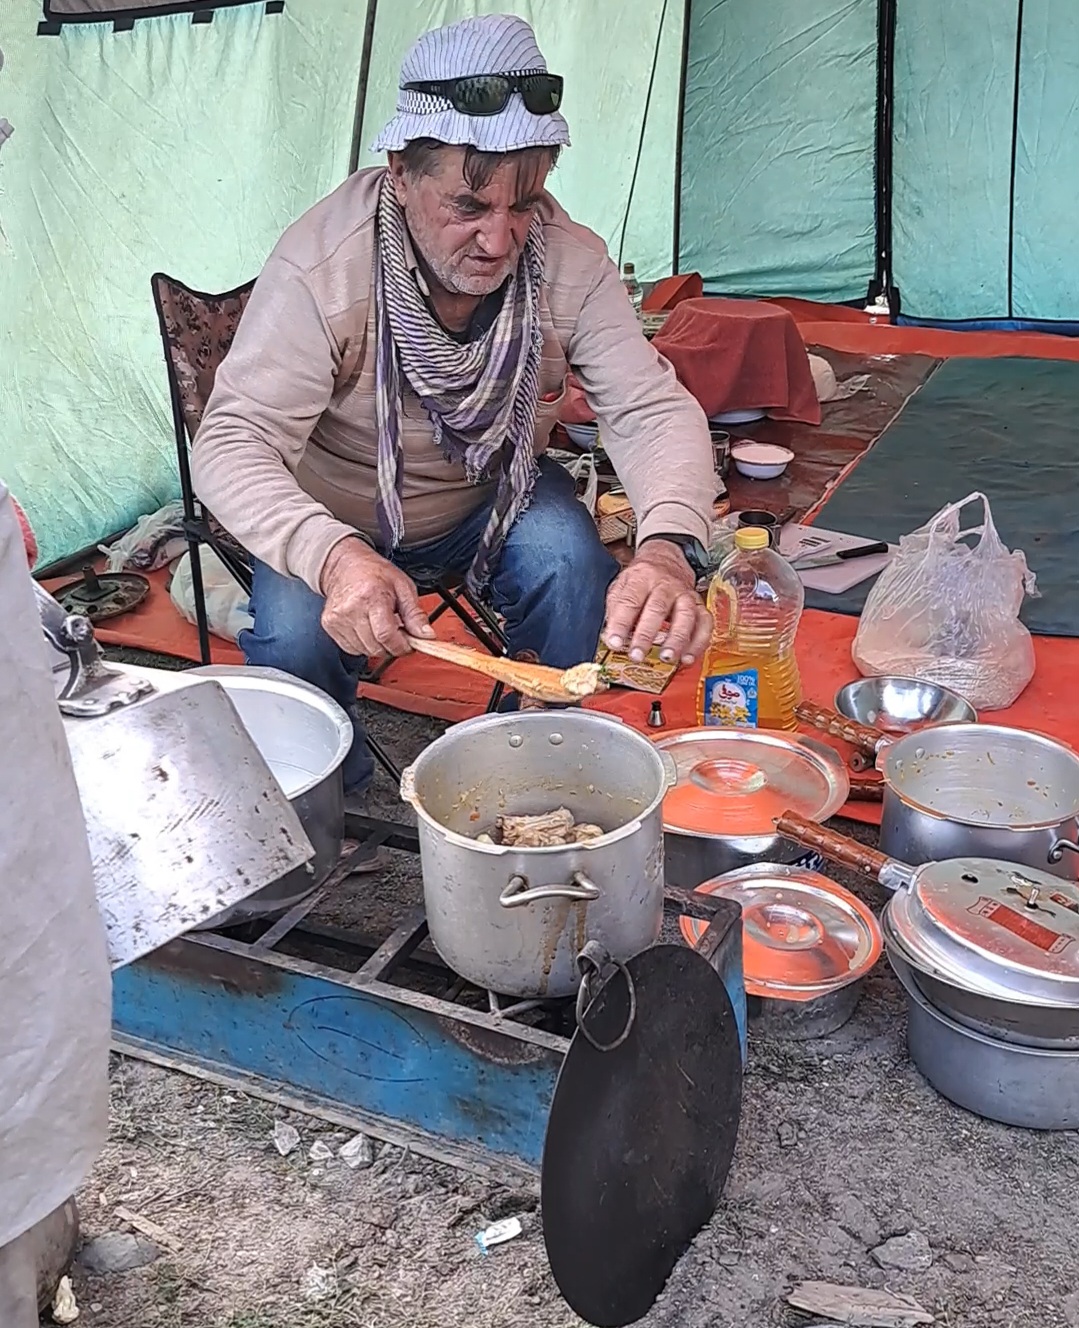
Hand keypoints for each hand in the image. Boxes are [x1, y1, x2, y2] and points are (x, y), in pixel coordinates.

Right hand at [319, 538, 434, 657]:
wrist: (344, 565)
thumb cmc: (374, 573)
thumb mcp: (403, 587)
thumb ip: (415, 614)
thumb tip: (427, 635)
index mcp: (371, 597)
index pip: (386, 636)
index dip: (402, 646)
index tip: (409, 644)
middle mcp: (351, 609)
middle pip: (376, 647)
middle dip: (391, 646)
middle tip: (397, 630)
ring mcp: (338, 619)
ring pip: (364, 651)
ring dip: (377, 645)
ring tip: (381, 625)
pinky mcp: (330, 626)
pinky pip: (352, 649)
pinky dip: (363, 644)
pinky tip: (367, 628)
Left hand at [603, 539, 711, 665]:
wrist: (667, 558)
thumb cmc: (642, 577)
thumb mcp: (622, 584)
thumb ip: (616, 609)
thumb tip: (611, 637)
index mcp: (642, 578)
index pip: (630, 601)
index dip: (620, 624)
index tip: (613, 642)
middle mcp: (665, 585)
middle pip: (657, 609)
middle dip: (646, 635)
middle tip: (637, 655)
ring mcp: (685, 595)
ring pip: (685, 616)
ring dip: (677, 640)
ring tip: (667, 657)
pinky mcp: (699, 605)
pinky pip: (704, 624)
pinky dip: (698, 642)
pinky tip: (687, 658)